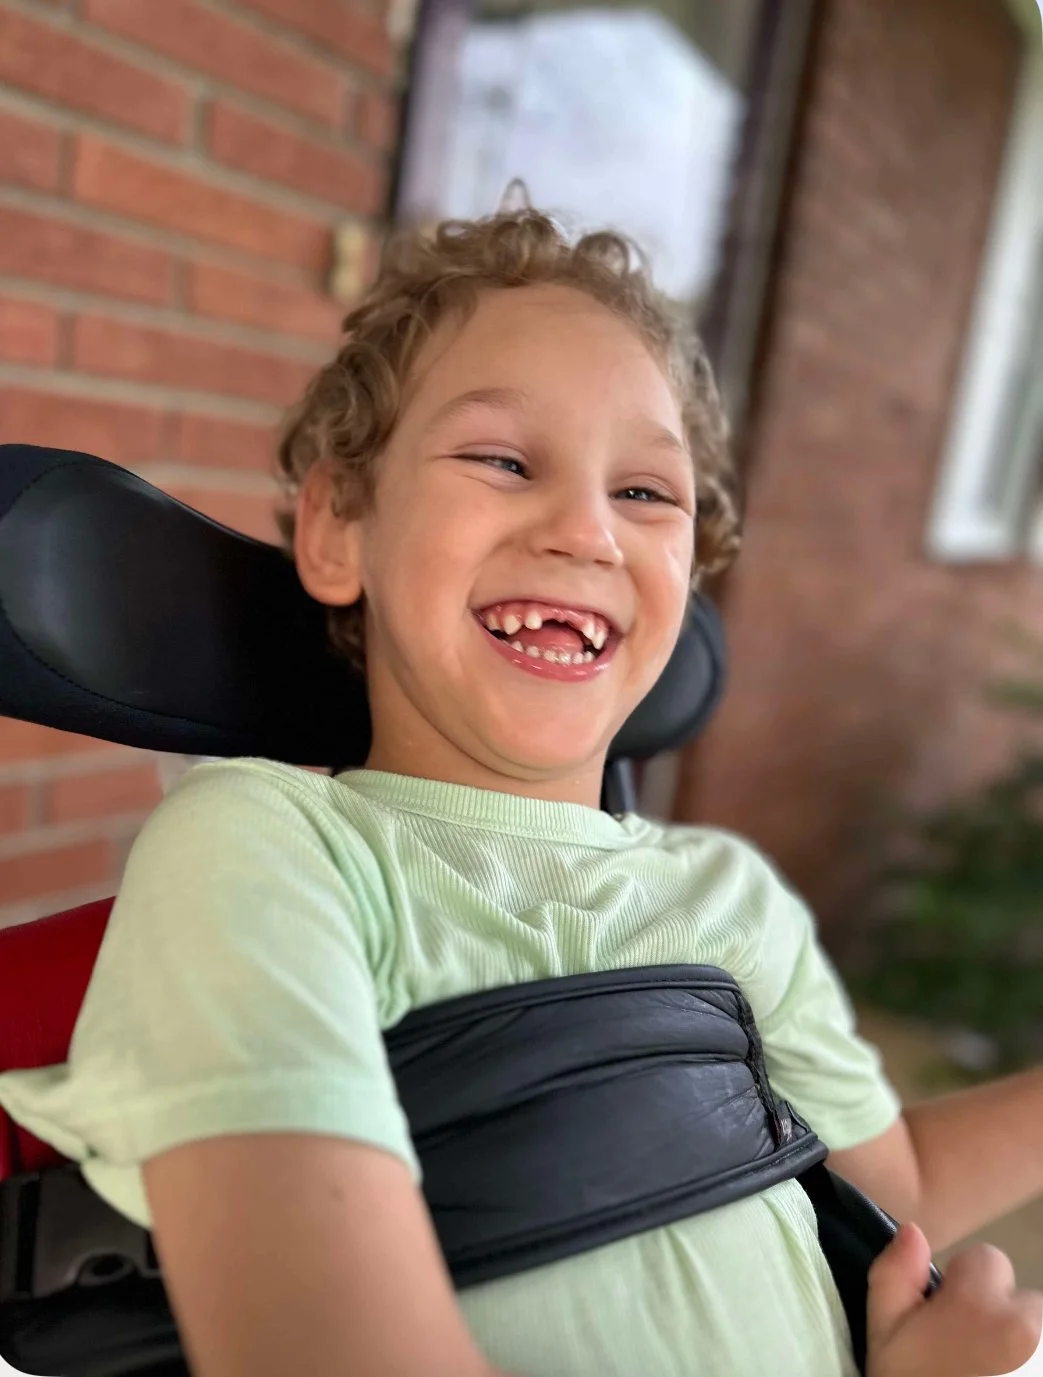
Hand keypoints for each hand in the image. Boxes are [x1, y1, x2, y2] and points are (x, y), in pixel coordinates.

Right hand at [866, 1223, 1041, 1376]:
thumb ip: (894, 1278)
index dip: (964, 1291)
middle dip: (1003, 1323)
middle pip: (1023, 1302)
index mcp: (982, 1303)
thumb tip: (914, 1232)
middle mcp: (1033, 1325)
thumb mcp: (885, 1344)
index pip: (986, 1261)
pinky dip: (1034, 1368)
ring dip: (1028, 1352)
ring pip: (1040, 1335)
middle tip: (975, 1364)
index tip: (951, 1327)